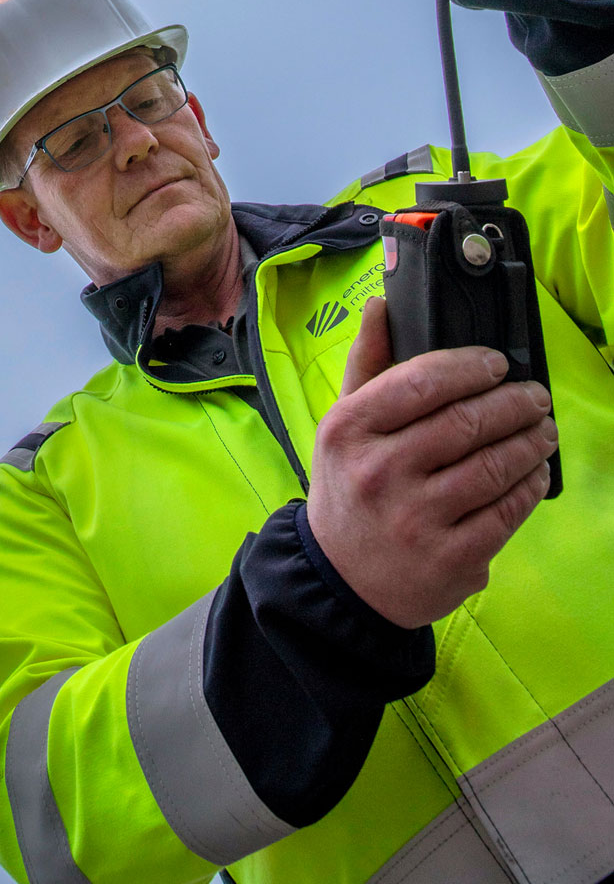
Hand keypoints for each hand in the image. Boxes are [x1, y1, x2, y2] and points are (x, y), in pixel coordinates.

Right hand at [305, 298, 555, 627]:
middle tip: (534, 396)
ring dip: (530, 443)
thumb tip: (381, 304)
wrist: (340, 579)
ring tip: (543, 430)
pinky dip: (528, 487)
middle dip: (512, 403)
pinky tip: (534, 472)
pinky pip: (505, 513)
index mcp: (350, 429)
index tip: (497, 363)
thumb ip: (367, 362)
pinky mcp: (450, 559)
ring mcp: (416, 519)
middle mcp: (380, 472)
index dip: (469, 367)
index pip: (421, 380)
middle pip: (466, 423)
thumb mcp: (342, 422)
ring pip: (493, 467)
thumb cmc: (348, 487)